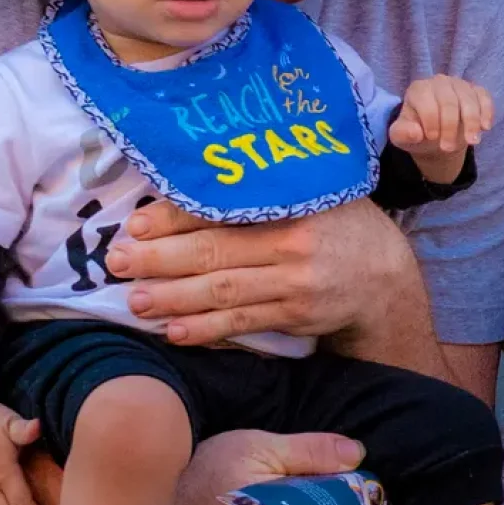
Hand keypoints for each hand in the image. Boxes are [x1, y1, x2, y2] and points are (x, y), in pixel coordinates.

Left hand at [107, 195, 430, 352]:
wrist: (386, 280)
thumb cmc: (340, 225)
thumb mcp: (317, 190)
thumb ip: (271, 184)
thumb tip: (202, 171)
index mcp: (293, 206)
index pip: (224, 210)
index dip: (176, 218)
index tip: (136, 224)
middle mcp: (292, 246)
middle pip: (215, 253)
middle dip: (160, 259)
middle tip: (117, 262)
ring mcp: (294, 286)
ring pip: (223, 292)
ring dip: (174, 298)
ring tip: (135, 301)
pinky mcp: (295, 318)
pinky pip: (244, 324)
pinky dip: (208, 330)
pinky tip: (176, 333)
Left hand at [390, 74, 493, 182]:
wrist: (435, 135)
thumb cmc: (417, 133)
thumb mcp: (402, 137)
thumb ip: (402, 134)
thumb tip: (416, 133)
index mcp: (418, 89)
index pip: (427, 102)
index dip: (431, 121)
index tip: (432, 138)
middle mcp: (439, 82)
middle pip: (449, 101)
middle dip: (450, 127)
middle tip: (447, 148)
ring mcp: (459, 84)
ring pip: (469, 99)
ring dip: (472, 123)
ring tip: (471, 142)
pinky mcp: (475, 90)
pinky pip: (484, 96)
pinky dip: (487, 112)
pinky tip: (485, 128)